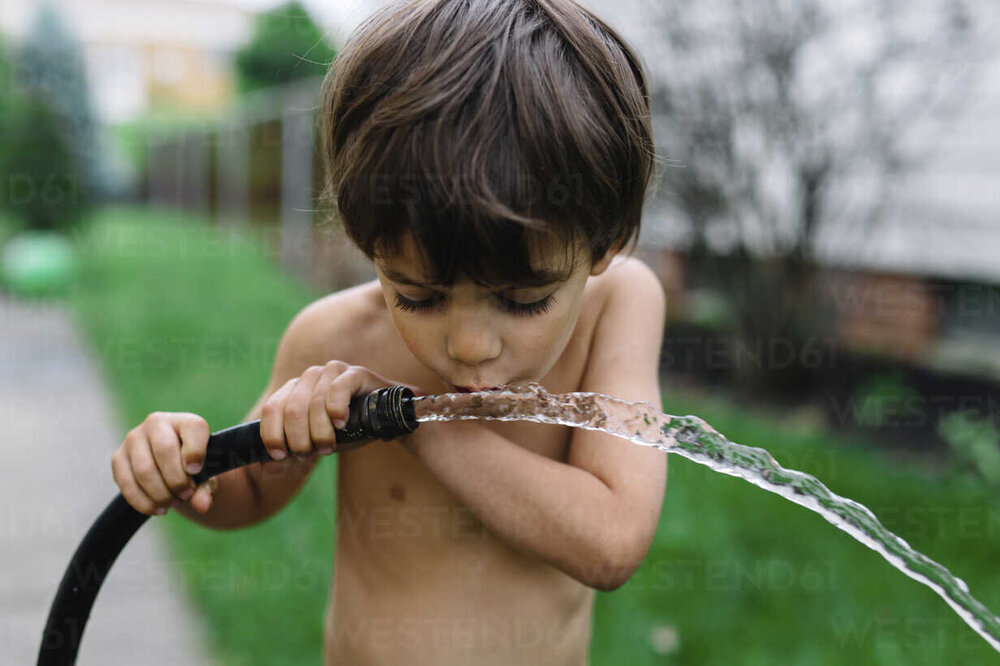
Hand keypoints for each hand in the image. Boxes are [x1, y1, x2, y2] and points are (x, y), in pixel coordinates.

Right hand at [111, 412, 217, 515]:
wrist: (172, 467)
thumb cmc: (193, 468)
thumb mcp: (205, 477)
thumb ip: (206, 489)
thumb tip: (201, 506)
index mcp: (185, 420)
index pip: (193, 428)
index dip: (195, 452)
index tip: (195, 472)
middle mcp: (156, 423)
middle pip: (164, 450)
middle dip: (177, 480)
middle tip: (185, 494)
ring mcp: (134, 439)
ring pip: (144, 470)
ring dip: (160, 494)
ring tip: (173, 502)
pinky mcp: (119, 458)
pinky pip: (127, 484)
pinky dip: (144, 503)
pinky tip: (158, 509)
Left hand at [259, 360, 423, 460]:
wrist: (387, 420)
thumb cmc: (349, 430)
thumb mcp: (316, 445)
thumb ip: (292, 454)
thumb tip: (266, 466)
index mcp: (294, 390)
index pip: (272, 409)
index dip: (272, 434)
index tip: (281, 455)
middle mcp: (309, 377)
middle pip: (291, 410)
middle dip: (299, 439)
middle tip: (313, 454)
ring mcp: (331, 372)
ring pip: (312, 404)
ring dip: (319, 433)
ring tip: (329, 446)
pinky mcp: (354, 373)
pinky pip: (336, 390)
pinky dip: (336, 411)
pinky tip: (342, 424)